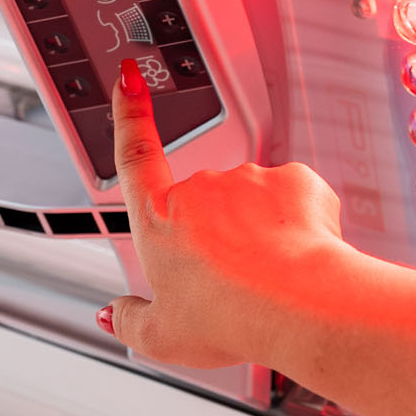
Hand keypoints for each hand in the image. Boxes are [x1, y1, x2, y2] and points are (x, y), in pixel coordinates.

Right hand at [99, 58, 355, 368]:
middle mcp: (202, 190)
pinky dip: (300, 226)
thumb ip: (130, 320)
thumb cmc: (232, 318)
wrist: (299, 305)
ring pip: (255, 204)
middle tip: (238, 285)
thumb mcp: (162, 336)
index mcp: (160, 221)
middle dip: (222, 236)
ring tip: (273, 279)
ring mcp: (249, 179)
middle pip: (207, 205)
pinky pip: (296, 199)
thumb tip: (114, 314)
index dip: (130, 114)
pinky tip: (301, 257)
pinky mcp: (296, 179)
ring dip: (263, 233)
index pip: (135, 156)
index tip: (131, 79)